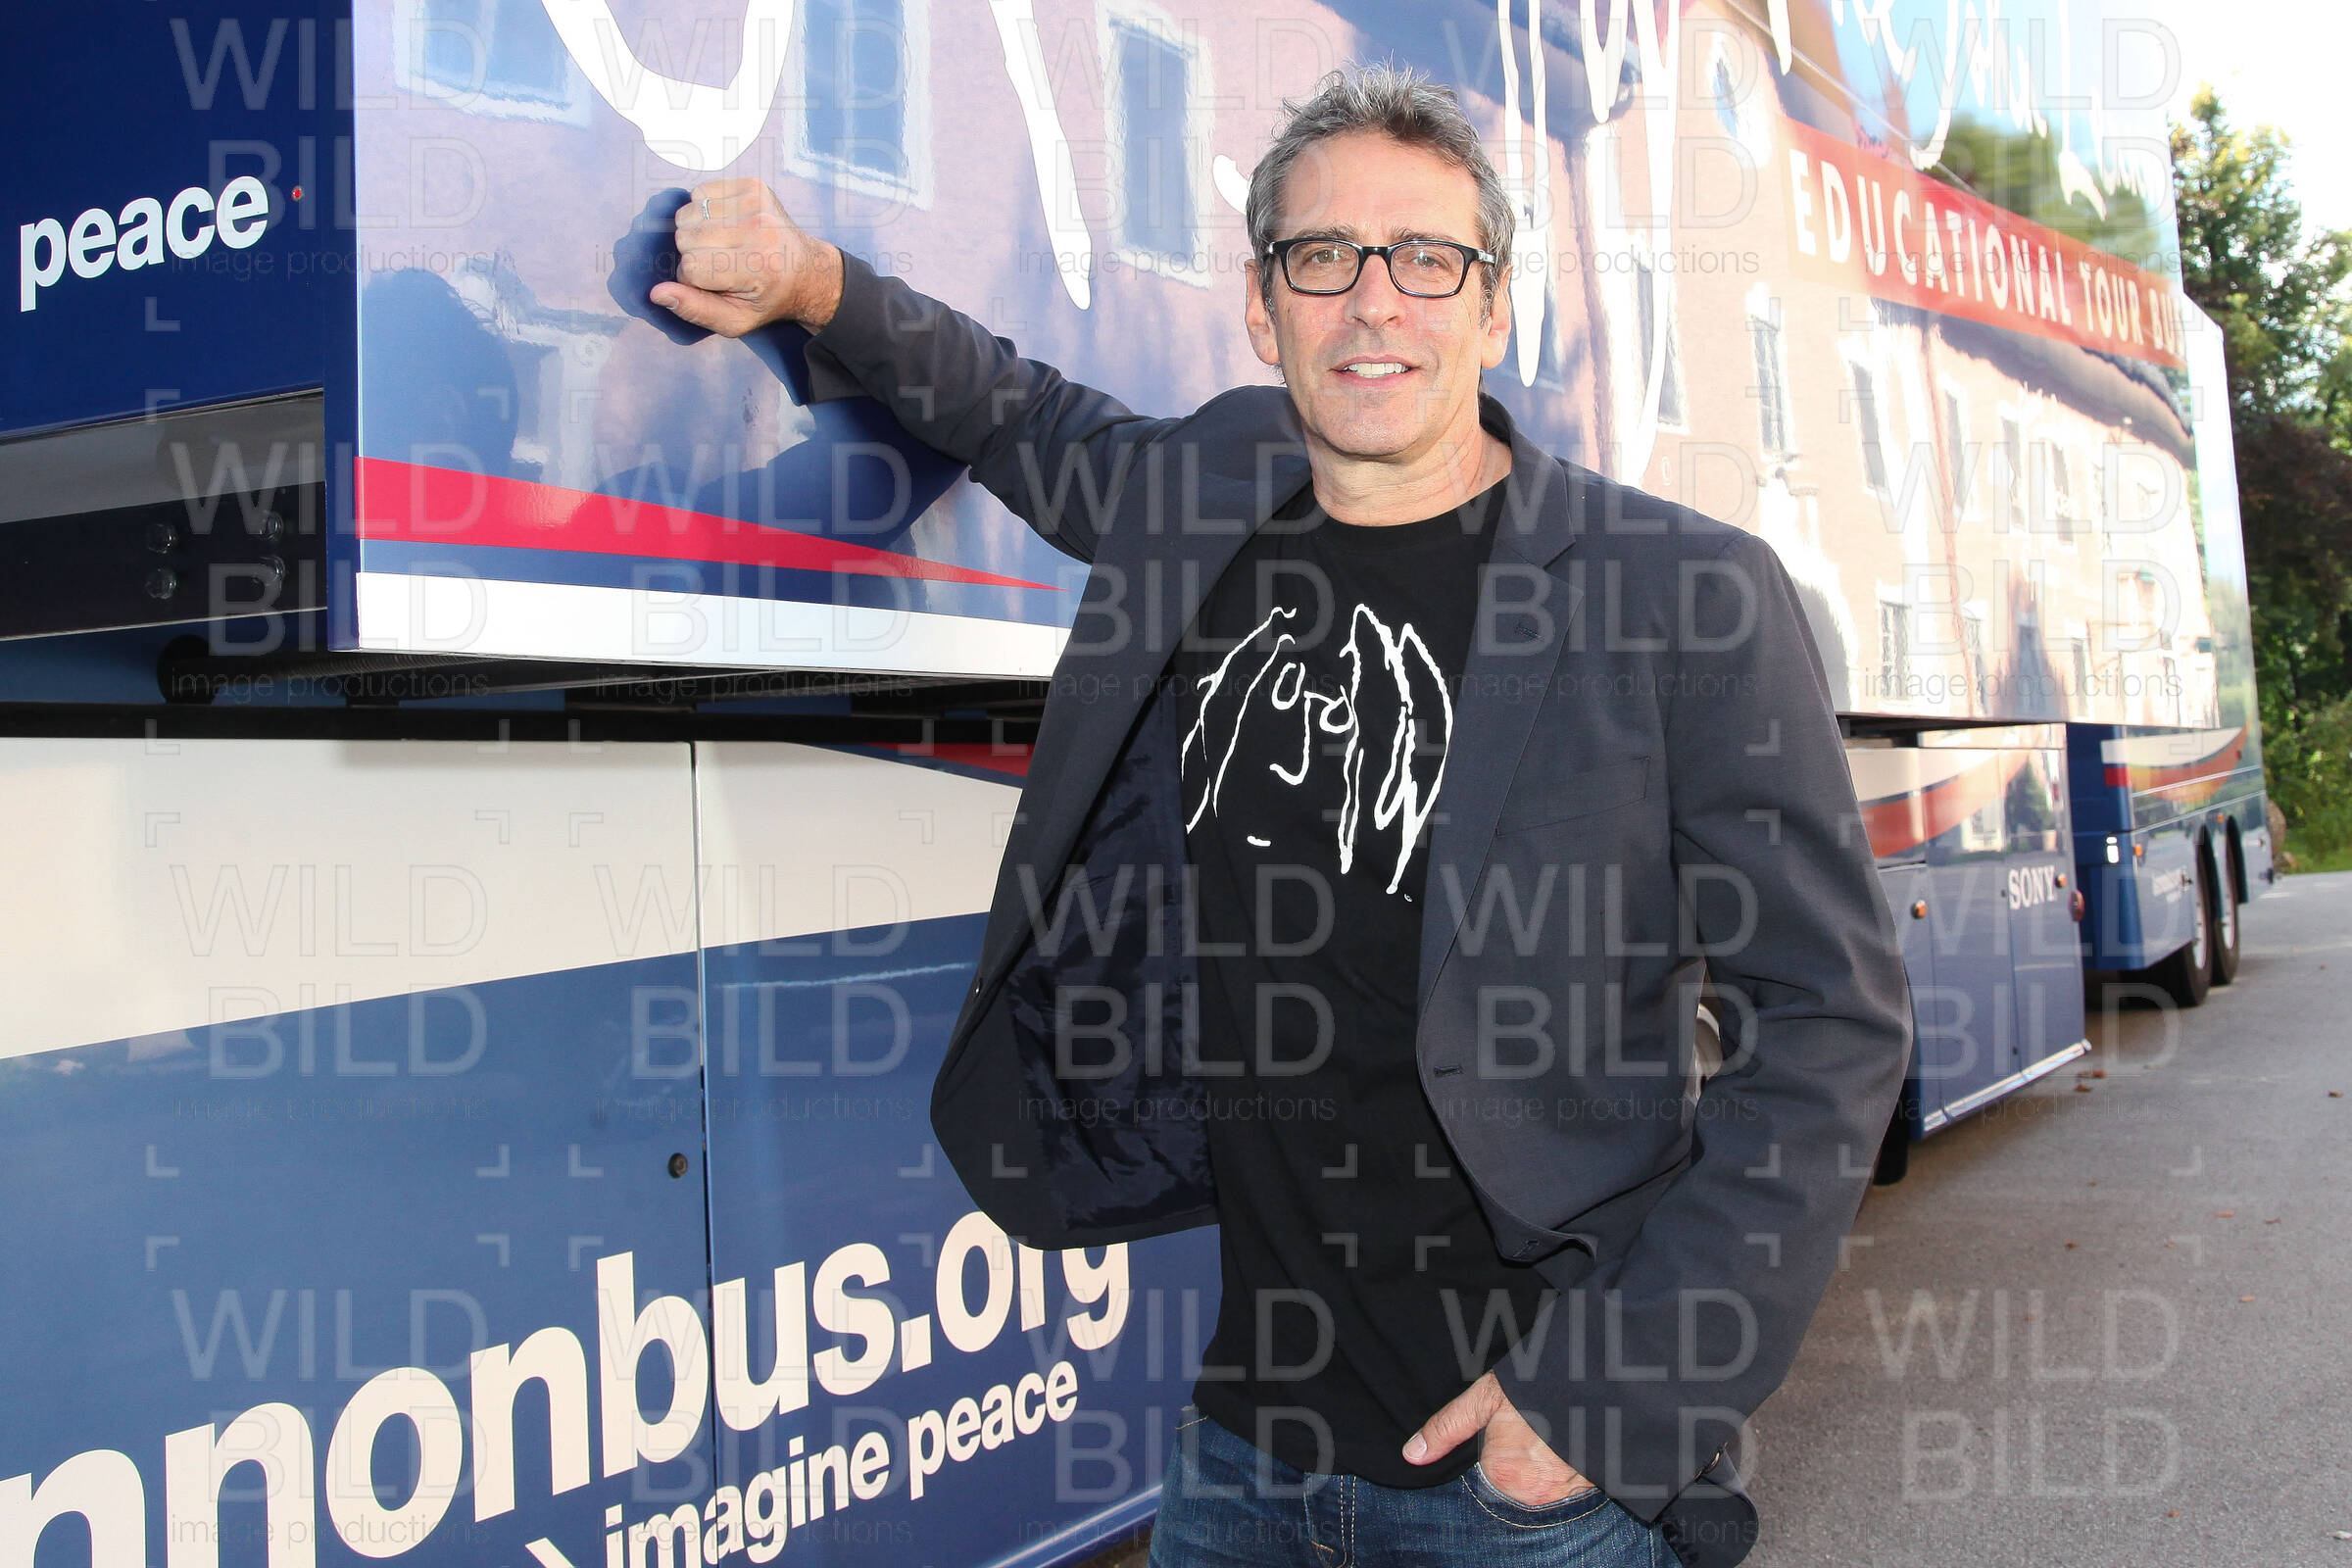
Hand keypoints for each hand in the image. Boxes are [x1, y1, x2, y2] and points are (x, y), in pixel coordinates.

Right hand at [650, 178, 842, 336]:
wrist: (806, 271)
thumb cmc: (766, 298)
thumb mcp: (735, 321)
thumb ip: (694, 310)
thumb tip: (657, 292)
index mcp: (756, 267)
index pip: (691, 266)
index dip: (692, 278)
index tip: (712, 283)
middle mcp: (758, 230)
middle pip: (685, 236)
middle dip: (692, 253)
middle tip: (718, 263)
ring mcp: (757, 203)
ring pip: (689, 212)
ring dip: (696, 230)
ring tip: (721, 244)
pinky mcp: (753, 186)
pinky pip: (701, 191)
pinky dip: (704, 209)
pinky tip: (725, 224)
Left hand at [1404, 1371, 1598, 1507]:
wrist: (1596, 1378)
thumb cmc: (1536, 1382)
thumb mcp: (1485, 1396)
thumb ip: (1447, 1427)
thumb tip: (1411, 1455)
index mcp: (1499, 1472)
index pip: (1481, 1476)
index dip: (1491, 1451)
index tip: (1508, 1430)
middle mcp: (1529, 1494)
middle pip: (1507, 1485)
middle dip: (1513, 1462)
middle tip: (1530, 1428)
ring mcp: (1558, 1496)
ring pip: (1533, 1487)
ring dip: (1537, 1468)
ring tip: (1547, 1435)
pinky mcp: (1584, 1492)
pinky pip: (1560, 1488)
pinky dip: (1559, 1472)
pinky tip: (1562, 1446)